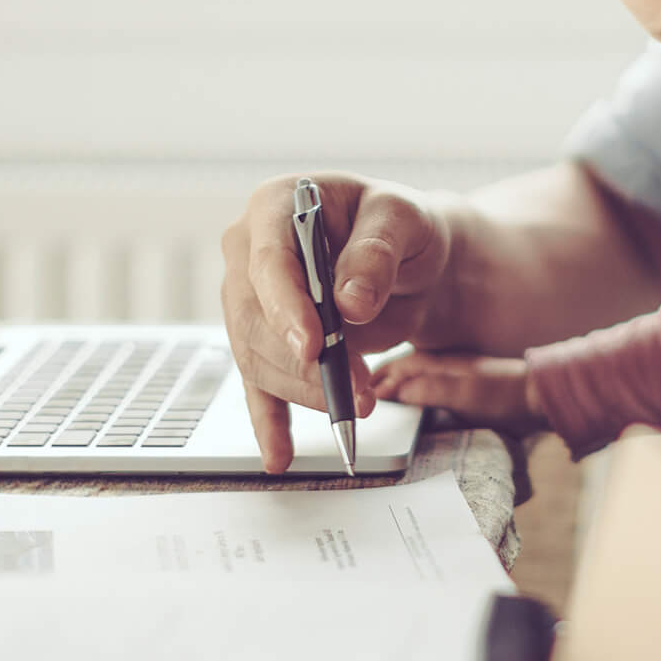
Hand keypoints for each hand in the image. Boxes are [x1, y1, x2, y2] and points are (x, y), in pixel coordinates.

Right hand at [220, 172, 451, 472]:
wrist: (409, 256)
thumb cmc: (401, 225)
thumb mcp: (404, 218)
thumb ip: (377, 251)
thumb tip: (350, 301)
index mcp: (275, 204)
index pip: (268, 261)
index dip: (285, 306)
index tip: (312, 346)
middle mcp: (250, 251)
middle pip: (254, 318)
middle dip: (304, 363)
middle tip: (359, 389)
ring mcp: (252, 299)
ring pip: (257, 357)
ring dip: (305, 391)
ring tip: (359, 406)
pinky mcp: (268, 341)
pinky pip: (259, 386)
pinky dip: (270, 422)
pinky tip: (280, 455)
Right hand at [372, 350, 547, 434]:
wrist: (540, 400)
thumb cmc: (506, 396)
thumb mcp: (466, 395)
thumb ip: (431, 389)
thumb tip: (395, 390)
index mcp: (437, 364)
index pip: (395, 369)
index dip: (374, 379)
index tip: (353, 393)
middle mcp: (441, 366)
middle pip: (400, 370)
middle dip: (377, 379)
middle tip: (356, 396)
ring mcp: (452, 376)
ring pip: (412, 377)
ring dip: (392, 384)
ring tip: (375, 399)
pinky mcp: (461, 389)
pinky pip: (425, 386)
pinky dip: (410, 392)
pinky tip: (410, 403)